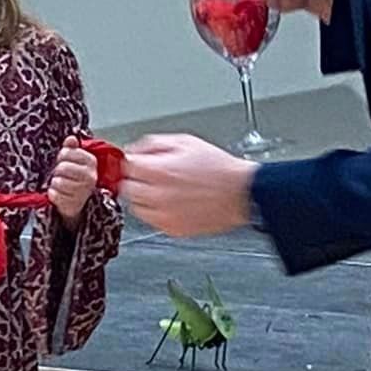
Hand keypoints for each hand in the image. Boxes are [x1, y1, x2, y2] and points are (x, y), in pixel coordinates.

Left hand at [48, 135, 98, 227]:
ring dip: (55, 183)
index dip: (61, 157)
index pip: (67, 152)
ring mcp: (83, 191)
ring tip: (60, 185)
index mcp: (91, 161)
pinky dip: (53, 194)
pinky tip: (59, 194)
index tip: (63, 161)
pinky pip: (54, 194)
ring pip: (58, 181)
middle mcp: (90, 176)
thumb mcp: (75, 161)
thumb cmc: (75, 178)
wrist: (79, 202)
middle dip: (58, 171)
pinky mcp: (73, 203)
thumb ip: (72, 148)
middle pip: (62, 167)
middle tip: (61, 175)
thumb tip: (71, 139)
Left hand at [123, 135, 254, 238]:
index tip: (138, 163)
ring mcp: (165, 215)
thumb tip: (136, 150)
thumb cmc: (219, 168)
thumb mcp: (186, 142)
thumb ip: (154, 144)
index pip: (128, 166)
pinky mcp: (173, 229)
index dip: (133, 162)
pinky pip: (152, 221)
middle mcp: (158, 195)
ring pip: (137, 208)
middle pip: (128, 188)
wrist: (242, 193)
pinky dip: (156, 213)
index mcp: (159, 170)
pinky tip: (170, 203)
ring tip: (162, 190)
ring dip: (143, 198)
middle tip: (149, 176)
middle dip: (136, 180)